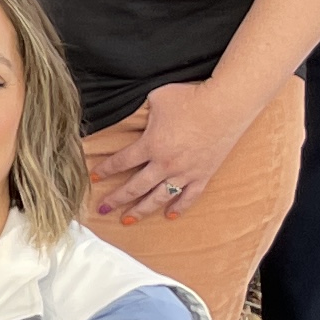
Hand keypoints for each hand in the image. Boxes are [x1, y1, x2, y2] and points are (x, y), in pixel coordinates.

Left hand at [85, 78, 248, 222]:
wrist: (226, 105)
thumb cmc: (190, 98)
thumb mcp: (156, 98)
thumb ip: (142, 110)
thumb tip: (134, 111)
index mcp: (150, 145)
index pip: (121, 162)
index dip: (105, 169)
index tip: (93, 176)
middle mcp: (165, 164)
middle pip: (135, 187)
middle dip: (116, 199)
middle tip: (103, 208)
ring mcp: (185, 172)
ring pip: (159, 198)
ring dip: (141, 210)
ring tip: (128, 220)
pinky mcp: (203, 174)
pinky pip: (189, 196)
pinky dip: (179, 207)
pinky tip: (169, 215)